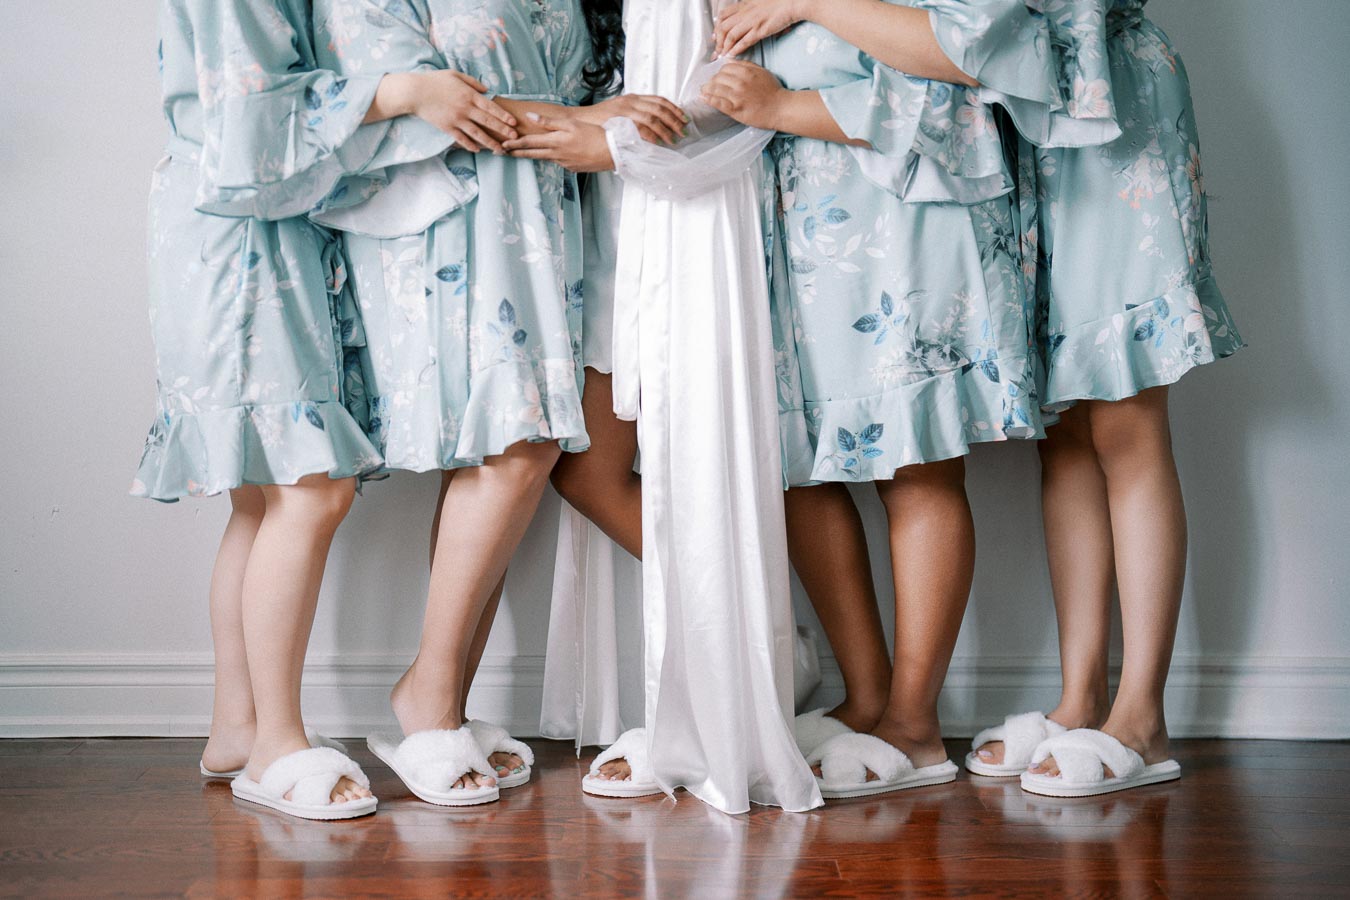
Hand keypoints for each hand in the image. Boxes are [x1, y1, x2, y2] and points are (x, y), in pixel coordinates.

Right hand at [396, 70, 518, 153]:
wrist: (415, 92)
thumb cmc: (435, 81)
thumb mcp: (455, 75)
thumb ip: (472, 82)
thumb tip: (486, 90)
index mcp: (469, 95)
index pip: (490, 107)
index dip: (503, 115)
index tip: (514, 122)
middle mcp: (465, 108)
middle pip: (488, 122)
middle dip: (503, 131)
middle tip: (514, 138)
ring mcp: (456, 119)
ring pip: (478, 134)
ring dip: (490, 143)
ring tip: (500, 150)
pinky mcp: (447, 128)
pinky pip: (462, 139)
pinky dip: (471, 145)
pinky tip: (478, 150)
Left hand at [502, 113, 614, 172]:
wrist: (613, 152)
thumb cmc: (594, 134)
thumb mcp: (571, 123)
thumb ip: (549, 121)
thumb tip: (530, 116)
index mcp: (555, 142)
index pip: (529, 142)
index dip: (514, 144)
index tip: (502, 145)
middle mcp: (557, 155)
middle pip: (532, 153)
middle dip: (517, 153)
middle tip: (504, 153)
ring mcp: (565, 163)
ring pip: (545, 158)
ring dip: (533, 155)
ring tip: (523, 153)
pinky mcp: (573, 168)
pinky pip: (560, 162)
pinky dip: (554, 157)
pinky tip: (556, 154)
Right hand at [576, 94, 689, 144]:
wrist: (580, 120)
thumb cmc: (599, 120)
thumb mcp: (620, 113)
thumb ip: (635, 116)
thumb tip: (652, 126)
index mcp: (633, 98)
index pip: (659, 100)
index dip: (674, 109)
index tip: (683, 118)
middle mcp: (631, 101)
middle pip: (660, 108)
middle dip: (674, 120)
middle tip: (683, 131)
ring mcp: (625, 109)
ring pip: (653, 117)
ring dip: (665, 129)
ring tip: (673, 139)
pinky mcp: (620, 120)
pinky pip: (640, 127)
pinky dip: (651, 135)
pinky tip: (658, 142)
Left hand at [700, 61, 787, 129]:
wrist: (781, 108)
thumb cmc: (773, 91)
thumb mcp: (761, 72)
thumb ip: (746, 65)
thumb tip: (730, 60)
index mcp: (746, 72)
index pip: (725, 68)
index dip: (720, 72)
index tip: (718, 78)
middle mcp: (740, 82)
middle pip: (718, 78)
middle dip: (712, 81)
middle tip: (709, 85)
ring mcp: (737, 96)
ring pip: (715, 89)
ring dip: (707, 90)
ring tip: (704, 91)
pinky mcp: (735, 109)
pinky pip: (718, 103)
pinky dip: (709, 99)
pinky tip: (703, 98)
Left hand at [714, 0, 813, 58]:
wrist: (792, 2)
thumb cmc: (779, 2)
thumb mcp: (758, 1)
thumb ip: (749, 7)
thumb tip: (745, 16)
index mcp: (744, 5)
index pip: (723, 15)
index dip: (717, 27)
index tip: (715, 37)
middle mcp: (745, 12)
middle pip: (723, 27)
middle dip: (718, 41)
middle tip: (717, 50)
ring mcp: (752, 21)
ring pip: (730, 35)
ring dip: (724, 47)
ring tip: (723, 55)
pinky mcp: (760, 30)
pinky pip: (744, 41)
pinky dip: (736, 49)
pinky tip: (732, 55)